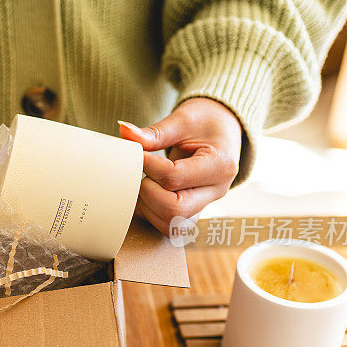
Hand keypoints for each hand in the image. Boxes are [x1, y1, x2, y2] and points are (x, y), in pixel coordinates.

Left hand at [118, 98, 241, 235]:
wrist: (221, 129)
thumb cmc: (205, 122)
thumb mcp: (182, 120)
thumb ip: (155, 132)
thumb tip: (124, 131)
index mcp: (221, 165)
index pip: (174, 177)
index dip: (147, 166)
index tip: (136, 152)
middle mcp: (216, 191)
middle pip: (173, 210)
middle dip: (148, 191)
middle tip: (143, 170)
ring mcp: (205, 206)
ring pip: (170, 224)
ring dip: (148, 205)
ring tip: (146, 180)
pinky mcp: (192, 213)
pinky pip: (168, 226)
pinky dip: (151, 213)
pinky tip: (147, 192)